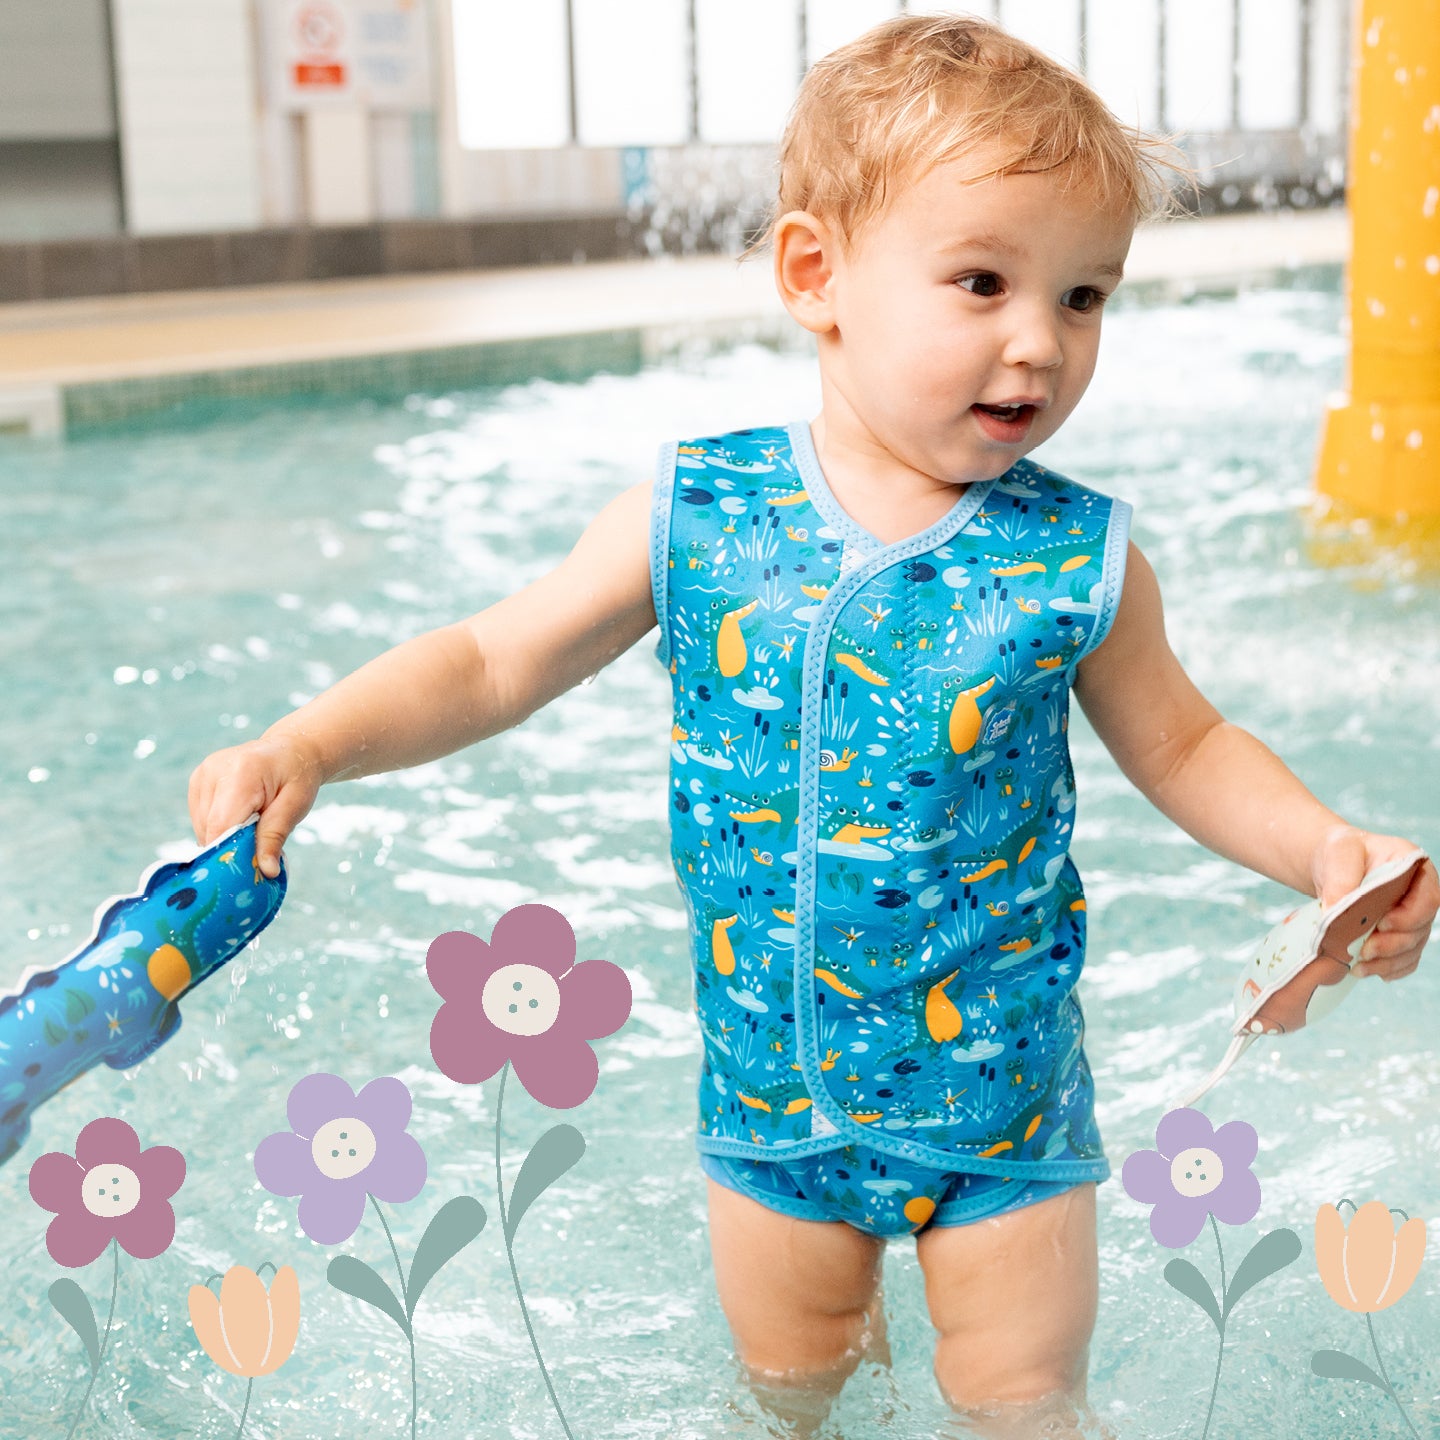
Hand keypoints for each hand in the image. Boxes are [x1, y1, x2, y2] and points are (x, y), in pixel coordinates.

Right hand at [188, 734, 323, 879]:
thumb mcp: (296, 806)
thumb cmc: (297, 778)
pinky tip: (240, 822)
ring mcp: (202, 774)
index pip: (222, 824)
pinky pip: (201, 818)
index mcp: (241, 772)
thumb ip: (275, 837)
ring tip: (251, 833)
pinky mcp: (197, 781)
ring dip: (223, 838)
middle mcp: (213, 770)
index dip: (228, 852)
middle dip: (229, 848)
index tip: (244, 874)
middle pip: (209, 828)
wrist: (291, 751)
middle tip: (254, 860)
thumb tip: (266, 871)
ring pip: (202, 826)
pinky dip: (218, 828)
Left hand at [1311, 825, 1438, 982]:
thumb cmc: (1339, 853)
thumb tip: (1335, 912)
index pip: (1428, 899)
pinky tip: (1368, 971)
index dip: (1410, 918)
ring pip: (1412, 949)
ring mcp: (1412, 918)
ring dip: (1387, 962)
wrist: (1331, 866)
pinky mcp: (1398, 936)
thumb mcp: (1338, 853)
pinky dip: (1388, 969)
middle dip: (1393, 945)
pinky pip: (1403, 959)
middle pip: (1420, 929)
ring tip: (1359, 967)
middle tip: (1364, 951)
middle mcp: (1420, 895)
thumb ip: (1341, 879)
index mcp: (1414, 868)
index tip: (1382, 925)